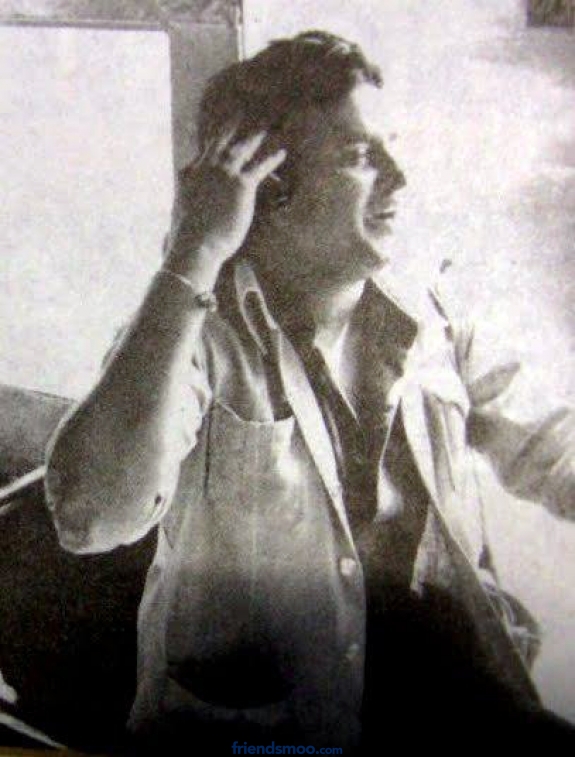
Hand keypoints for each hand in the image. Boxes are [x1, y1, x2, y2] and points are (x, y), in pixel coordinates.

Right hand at [167, 123, 285, 269]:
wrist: (195, 244)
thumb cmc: (187, 240)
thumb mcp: (180, 221)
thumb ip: (182, 216)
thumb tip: (171, 230)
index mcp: (189, 176)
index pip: (201, 155)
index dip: (210, 144)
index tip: (215, 135)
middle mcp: (205, 169)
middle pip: (220, 142)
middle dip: (230, 126)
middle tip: (239, 113)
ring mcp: (223, 174)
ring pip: (241, 148)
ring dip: (254, 136)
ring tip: (265, 127)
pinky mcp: (241, 185)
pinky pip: (260, 167)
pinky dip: (272, 159)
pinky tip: (282, 153)